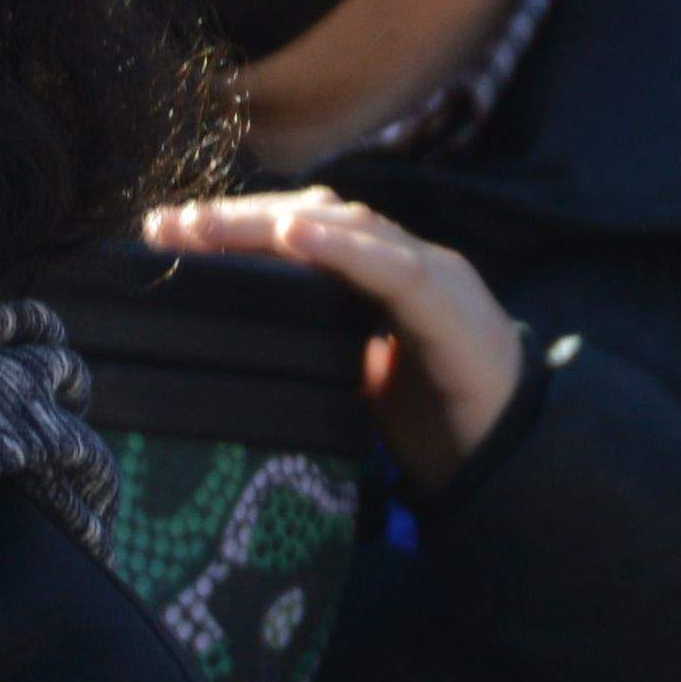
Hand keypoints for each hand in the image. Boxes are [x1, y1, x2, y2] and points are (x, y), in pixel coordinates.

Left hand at [143, 190, 522, 486]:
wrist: (514, 462)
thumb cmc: (441, 428)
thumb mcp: (359, 388)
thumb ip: (318, 359)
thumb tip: (250, 361)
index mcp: (379, 280)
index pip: (302, 235)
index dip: (236, 231)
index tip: (167, 236)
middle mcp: (405, 262)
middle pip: (313, 219)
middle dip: (236, 220)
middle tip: (166, 227)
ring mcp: (432, 275)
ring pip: (346, 228)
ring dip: (271, 224)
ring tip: (209, 228)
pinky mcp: (451, 305)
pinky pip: (392, 266)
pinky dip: (342, 247)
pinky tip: (295, 237)